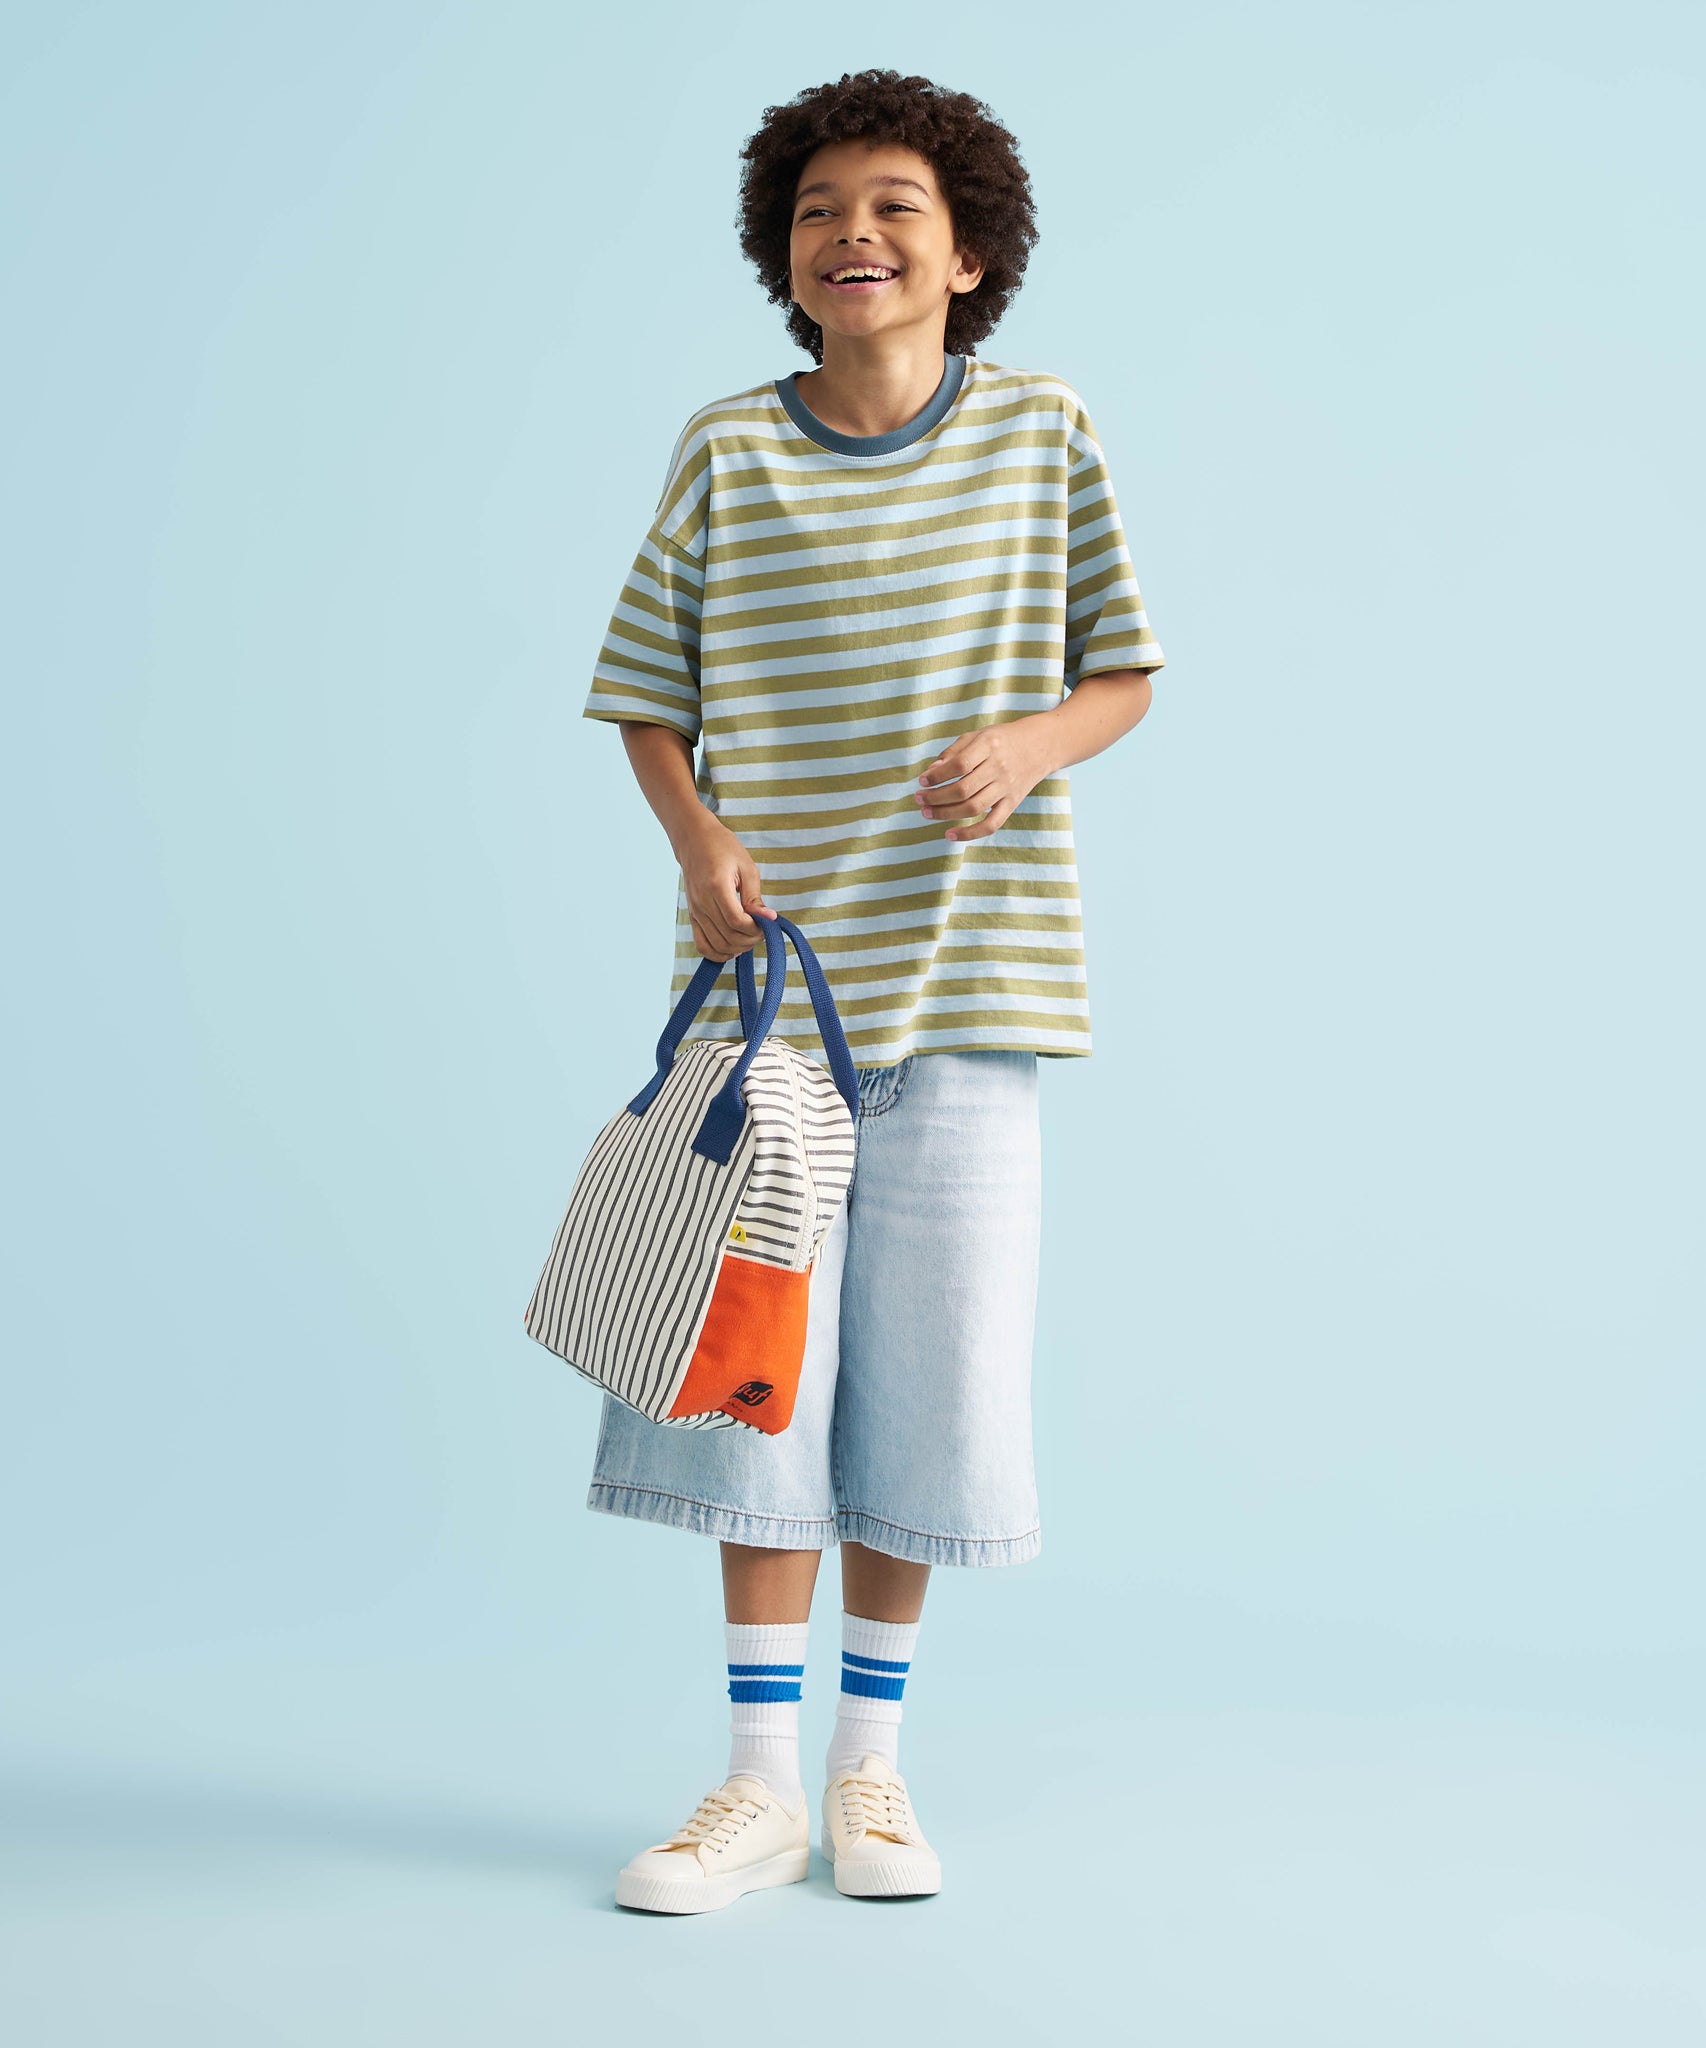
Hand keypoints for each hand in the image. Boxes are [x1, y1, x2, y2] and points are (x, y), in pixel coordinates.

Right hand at [676, 814, 778, 960]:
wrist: (694, 840)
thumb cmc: (723, 848)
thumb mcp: (746, 867)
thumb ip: (754, 896)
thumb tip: (768, 918)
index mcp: (716, 887)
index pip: (737, 921)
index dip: (755, 929)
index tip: (767, 923)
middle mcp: (702, 902)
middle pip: (728, 936)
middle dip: (750, 940)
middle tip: (762, 931)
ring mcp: (695, 911)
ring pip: (716, 944)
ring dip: (737, 948)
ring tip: (749, 937)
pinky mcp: (692, 916)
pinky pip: (701, 944)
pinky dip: (717, 953)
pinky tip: (732, 948)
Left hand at [915, 716, 1058, 840]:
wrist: (1041, 746)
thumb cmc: (1002, 739)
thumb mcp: (978, 736)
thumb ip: (953, 752)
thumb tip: (930, 773)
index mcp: (989, 745)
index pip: (959, 765)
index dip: (937, 776)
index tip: (922, 781)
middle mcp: (999, 767)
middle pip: (963, 789)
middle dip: (936, 797)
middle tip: (919, 799)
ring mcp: (1007, 787)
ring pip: (973, 807)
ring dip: (945, 814)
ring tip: (926, 813)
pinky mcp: (1012, 803)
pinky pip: (991, 824)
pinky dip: (970, 833)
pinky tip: (950, 835)